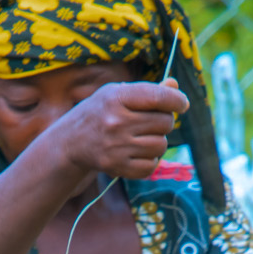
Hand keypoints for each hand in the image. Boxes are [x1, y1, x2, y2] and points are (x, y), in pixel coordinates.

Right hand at [36, 81, 190, 181]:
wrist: (70, 142)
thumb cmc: (100, 113)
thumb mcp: (117, 94)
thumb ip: (147, 91)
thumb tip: (175, 86)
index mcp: (116, 98)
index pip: (159, 97)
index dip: (177, 101)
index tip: (181, 104)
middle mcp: (116, 122)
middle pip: (165, 123)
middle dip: (164, 122)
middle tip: (151, 122)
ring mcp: (116, 147)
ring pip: (161, 145)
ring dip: (157, 142)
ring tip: (141, 138)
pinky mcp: (117, 167)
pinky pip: (151, 165)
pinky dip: (150, 160)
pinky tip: (137, 153)